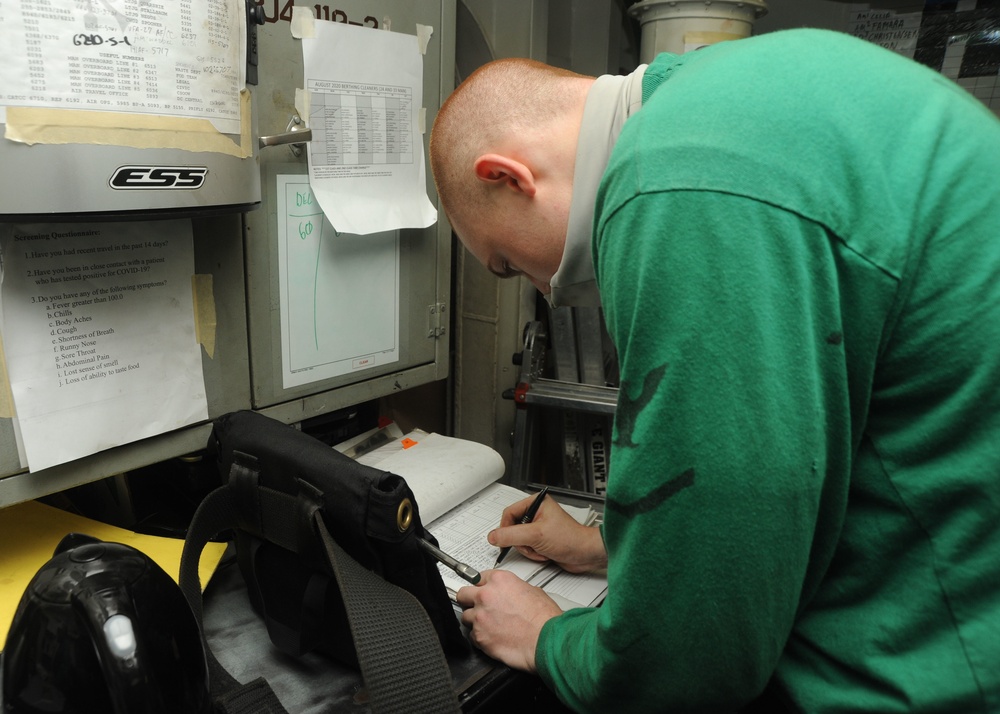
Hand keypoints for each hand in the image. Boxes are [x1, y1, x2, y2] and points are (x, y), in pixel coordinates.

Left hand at [456, 569, 561, 671]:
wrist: (546, 640)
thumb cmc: (544, 619)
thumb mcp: (533, 591)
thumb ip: (513, 589)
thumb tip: (510, 594)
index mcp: (499, 580)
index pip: (477, 578)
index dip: (481, 586)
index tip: (480, 590)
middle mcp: (486, 596)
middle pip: (463, 594)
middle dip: (469, 600)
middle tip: (477, 606)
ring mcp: (480, 616)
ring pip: (466, 616)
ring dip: (475, 620)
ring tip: (490, 625)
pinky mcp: (479, 636)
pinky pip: (472, 635)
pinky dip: (480, 637)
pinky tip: (492, 637)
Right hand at [489, 494, 606, 573]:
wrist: (585, 555)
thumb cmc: (570, 539)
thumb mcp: (536, 535)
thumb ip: (511, 535)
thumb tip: (493, 536)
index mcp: (536, 503)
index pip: (509, 513)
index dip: (505, 528)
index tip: (504, 540)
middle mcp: (537, 513)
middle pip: (512, 528)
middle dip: (521, 542)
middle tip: (531, 544)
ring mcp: (538, 528)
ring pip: (518, 540)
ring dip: (528, 550)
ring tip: (541, 549)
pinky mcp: (541, 540)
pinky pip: (526, 548)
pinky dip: (533, 554)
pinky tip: (544, 554)